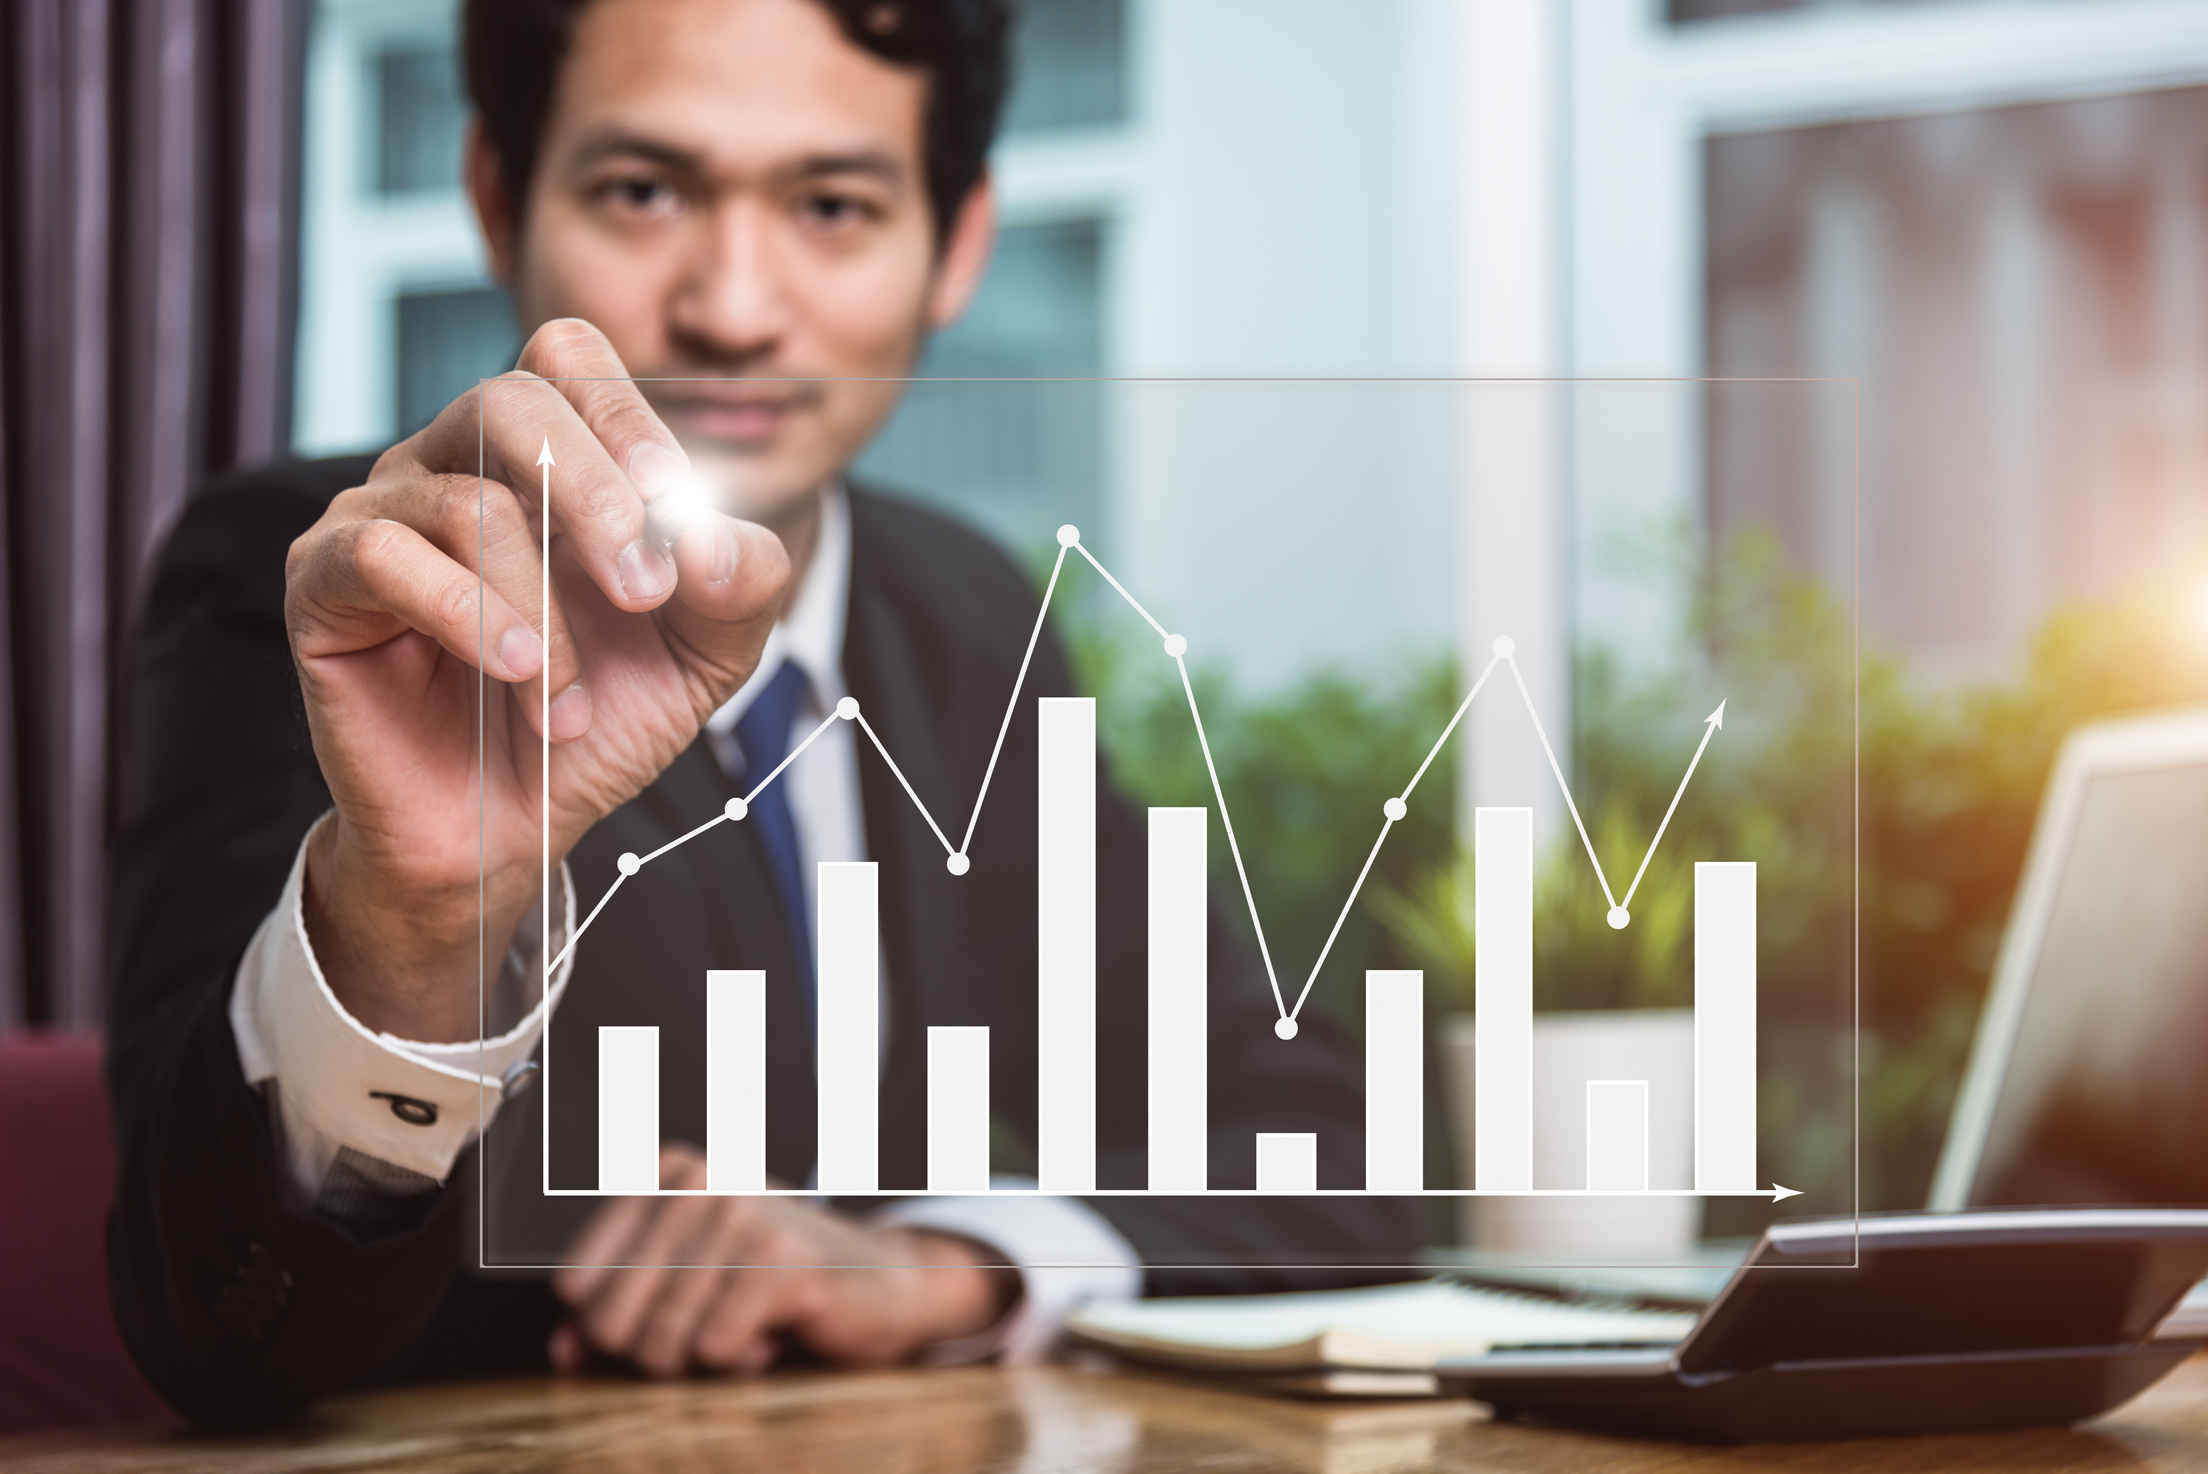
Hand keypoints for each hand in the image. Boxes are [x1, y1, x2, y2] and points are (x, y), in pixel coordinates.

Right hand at [284, 320, 788, 1041]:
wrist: (510, 827)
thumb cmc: (596, 720)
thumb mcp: (704, 656)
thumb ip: (741, 585)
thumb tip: (717, 540)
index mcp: (543, 458)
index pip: (566, 358)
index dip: (626, 416)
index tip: (675, 504)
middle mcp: (453, 462)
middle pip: (512, 402)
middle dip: (598, 497)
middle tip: (646, 594)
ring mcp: (380, 513)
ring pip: (468, 503)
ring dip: (543, 614)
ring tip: (567, 701)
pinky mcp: (324, 579)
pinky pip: (386, 556)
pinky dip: (470, 620)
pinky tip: (518, 678)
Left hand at [549, 1144, 1019, 1377]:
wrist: (881, 1282)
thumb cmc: (774, 1281)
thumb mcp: (686, 1282)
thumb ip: (616, 1310)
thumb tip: (562, 1353)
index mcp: (668, 1171)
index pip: (576, 1281)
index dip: (608, 1323)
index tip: (662, 1314)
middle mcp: (702, 1180)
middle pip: (610, 1317)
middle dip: (651, 1351)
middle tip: (702, 1334)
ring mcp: (743, 1216)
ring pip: (659, 1340)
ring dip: (698, 1361)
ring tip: (739, 1331)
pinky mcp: (782, 1263)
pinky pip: (712, 1349)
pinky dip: (738, 1362)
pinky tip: (770, 1333)